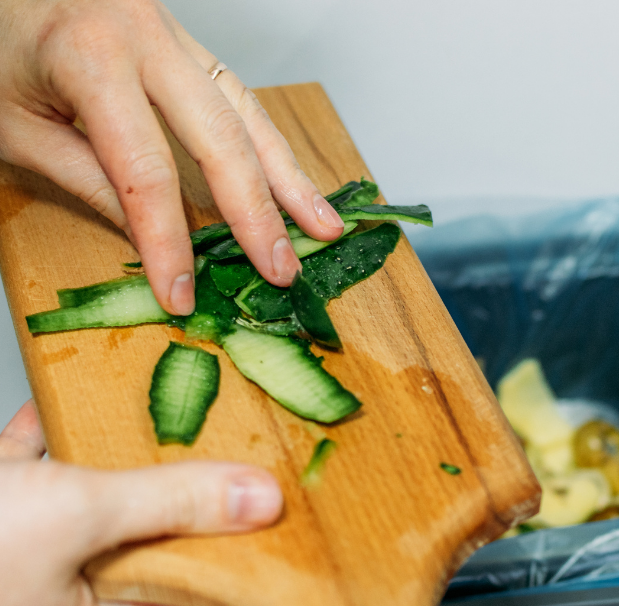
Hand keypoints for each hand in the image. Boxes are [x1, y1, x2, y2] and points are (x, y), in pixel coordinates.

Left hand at [0, 0, 343, 314]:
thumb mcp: (15, 124)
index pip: (144, 171)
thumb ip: (85, 178)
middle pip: (221, 138)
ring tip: (324, 227)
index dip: (167, 241)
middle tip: (282, 268)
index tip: (180, 293)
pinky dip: (271, 146)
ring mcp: (172, 35)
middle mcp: (144, 37)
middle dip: (257, 213)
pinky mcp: (184, 43)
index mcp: (89, 56)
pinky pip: (239, 96)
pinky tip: (296, 183)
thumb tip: (149, 237)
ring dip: (290, 177)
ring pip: (248, 112)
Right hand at [0, 401, 282, 605]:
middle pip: (142, 540)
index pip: (189, 586)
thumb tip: (260, 501)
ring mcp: (21, 564)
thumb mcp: (81, 517)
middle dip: (171, 490)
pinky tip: (64, 409)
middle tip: (222, 447)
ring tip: (160, 417)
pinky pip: (34, 479)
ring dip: (114, 460)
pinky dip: (48, 443)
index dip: (228, 541)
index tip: (264, 499)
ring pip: (88, 505)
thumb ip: (173, 504)